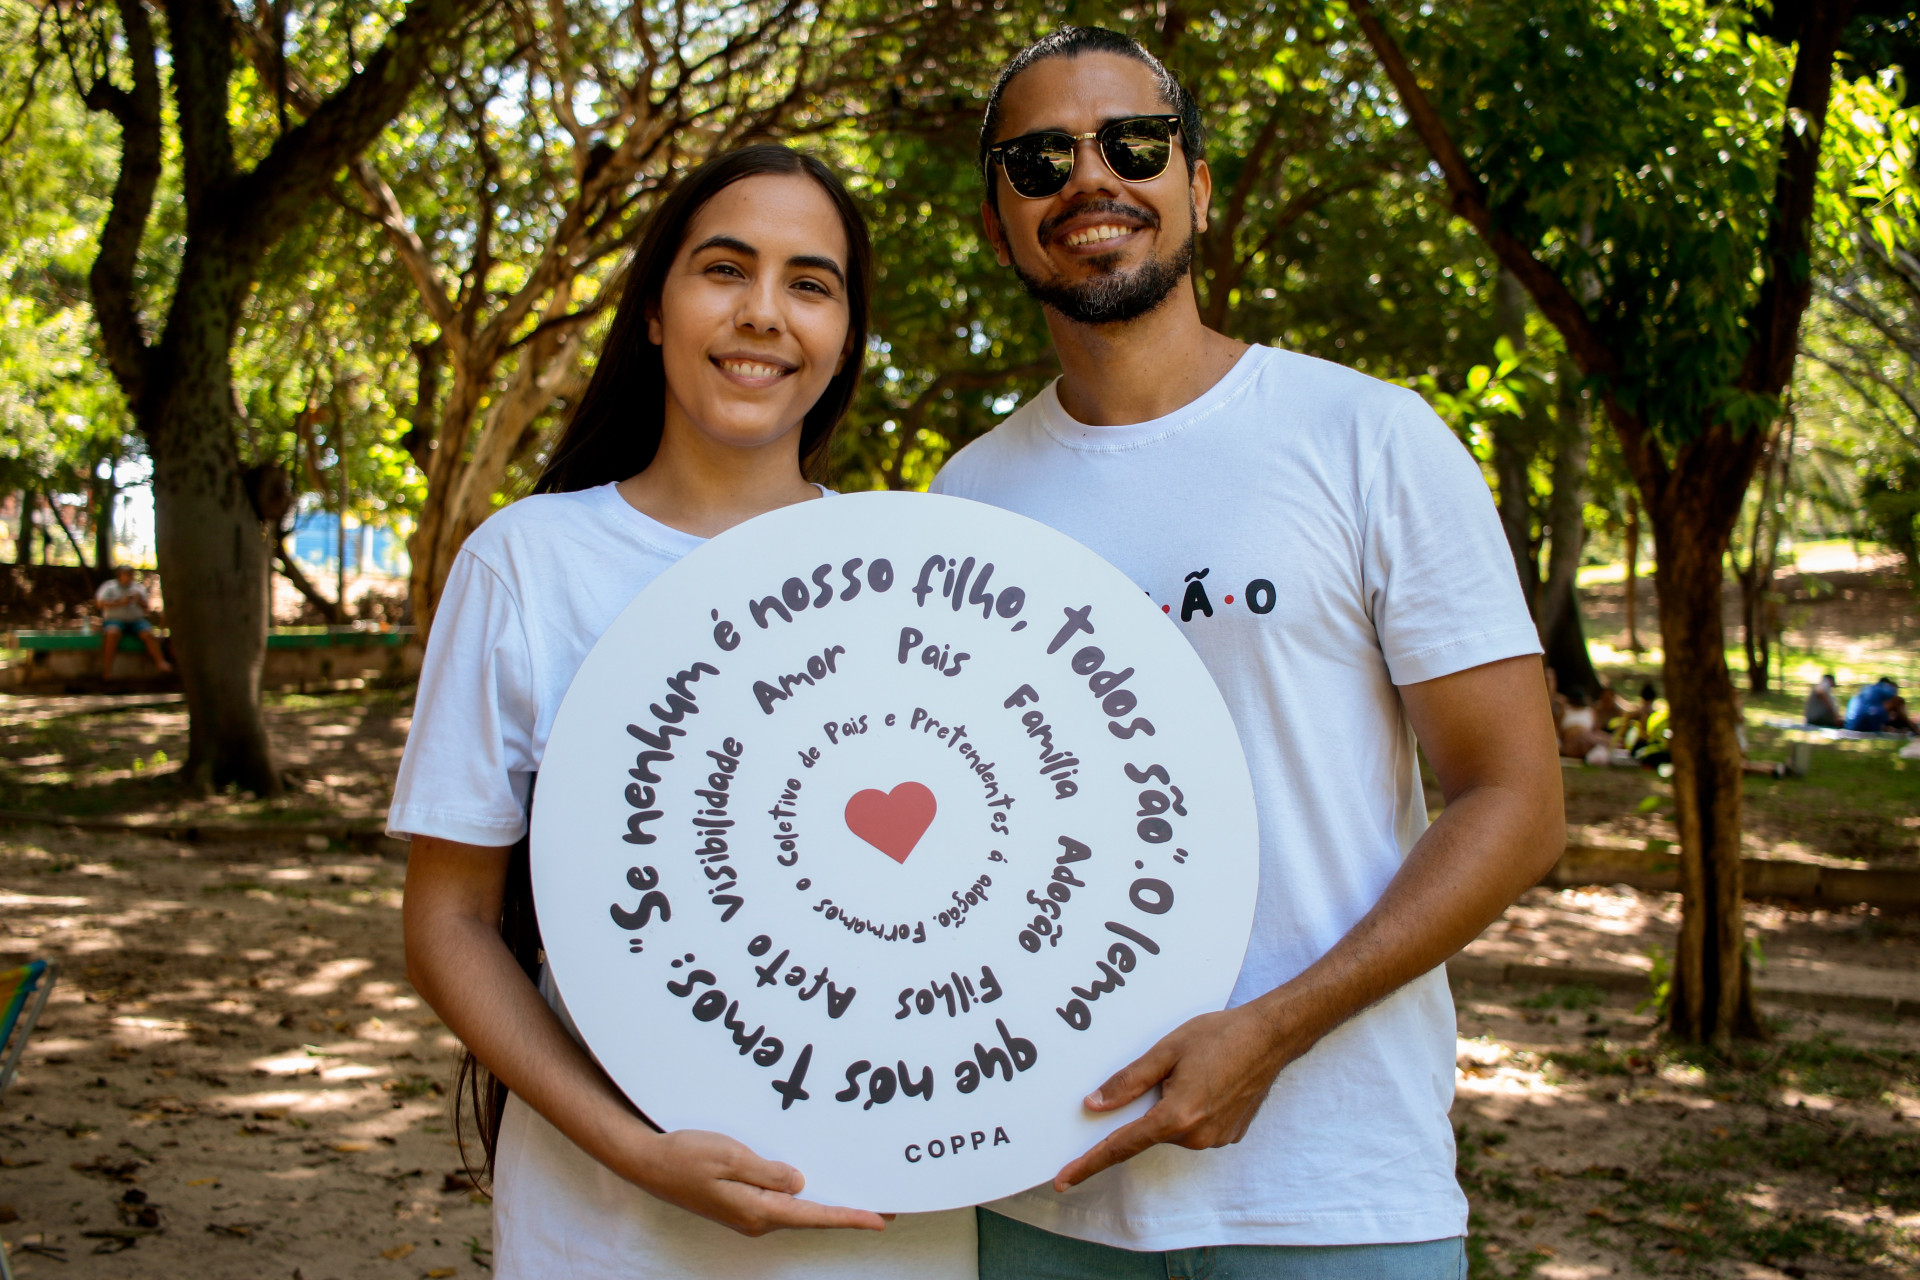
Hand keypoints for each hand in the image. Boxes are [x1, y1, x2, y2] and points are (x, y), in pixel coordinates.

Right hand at [625, 1128, 889, 1236]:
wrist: (647, 1162)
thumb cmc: (685, 1156)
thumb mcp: (731, 1157)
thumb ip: (768, 1172)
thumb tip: (800, 1183)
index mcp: (757, 1210)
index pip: (814, 1214)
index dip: (849, 1217)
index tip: (879, 1219)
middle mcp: (756, 1218)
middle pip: (811, 1214)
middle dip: (846, 1210)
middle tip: (883, 1205)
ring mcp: (747, 1212)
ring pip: (796, 1207)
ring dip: (825, 1201)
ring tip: (856, 1190)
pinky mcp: (739, 1202)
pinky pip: (779, 1199)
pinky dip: (802, 1194)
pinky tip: (812, 1182)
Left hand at [1053, 999, 1305, 1191]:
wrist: (1271, 1037)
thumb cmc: (1219, 1036)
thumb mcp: (1166, 1051)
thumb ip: (1127, 1082)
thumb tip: (1094, 1104)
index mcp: (1176, 1116)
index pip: (1121, 1146)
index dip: (1089, 1164)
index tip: (1063, 1180)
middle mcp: (1196, 1137)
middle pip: (1150, 1131)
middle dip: (1149, 1106)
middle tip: (1173, 1070)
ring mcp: (1215, 1140)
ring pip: (1173, 1129)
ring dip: (1172, 1107)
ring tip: (1197, 1071)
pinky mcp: (1229, 1136)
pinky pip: (1194, 1128)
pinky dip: (1191, 1110)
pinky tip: (1209, 1082)